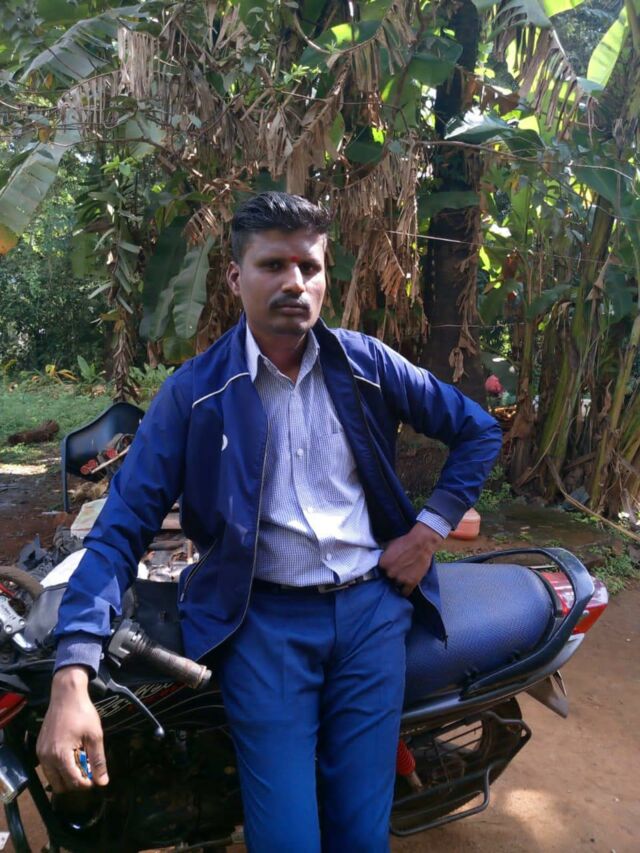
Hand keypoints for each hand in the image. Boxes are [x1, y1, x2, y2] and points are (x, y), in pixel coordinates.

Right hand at [37, 666, 108, 791]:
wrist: (66, 695)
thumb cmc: (82, 713)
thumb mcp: (95, 736)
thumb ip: (98, 761)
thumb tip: (102, 782)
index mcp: (60, 755)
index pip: (73, 782)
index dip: (86, 783)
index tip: (95, 777)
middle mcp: (46, 757)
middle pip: (60, 785)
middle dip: (75, 782)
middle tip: (87, 768)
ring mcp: (41, 753)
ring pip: (52, 778)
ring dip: (66, 775)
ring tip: (80, 759)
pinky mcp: (39, 747)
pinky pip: (48, 767)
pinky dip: (59, 766)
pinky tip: (71, 753)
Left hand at [379, 522, 442, 596]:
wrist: (422, 542)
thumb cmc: (406, 541)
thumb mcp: (390, 545)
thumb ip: (385, 555)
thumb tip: (381, 560)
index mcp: (382, 563)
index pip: (381, 570)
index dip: (387, 568)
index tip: (391, 566)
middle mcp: (389, 573)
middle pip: (388, 577)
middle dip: (393, 574)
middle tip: (400, 569)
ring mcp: (400, 579)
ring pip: (396, 585)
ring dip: (399, 581)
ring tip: (405, 575)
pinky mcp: (411, 583)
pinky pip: (405, 592)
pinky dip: (405, 591)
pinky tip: (406, 587)